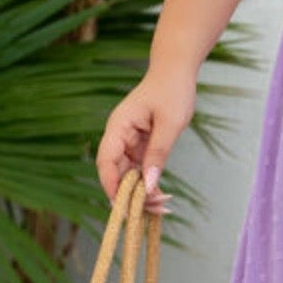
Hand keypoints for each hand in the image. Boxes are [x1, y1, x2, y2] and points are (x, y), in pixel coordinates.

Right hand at [95, 64, 196, 214]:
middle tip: (153, 210)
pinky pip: (140, 169)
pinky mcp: (140, 145)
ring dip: (142, 192)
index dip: (111, 186)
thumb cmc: (172, 90)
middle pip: (116, 172)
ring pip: (128, 174)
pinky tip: (161, 195)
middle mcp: (119, 136)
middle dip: (131, 194)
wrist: (176, 72)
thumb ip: (158, 153)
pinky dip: (149, 182)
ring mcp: (128, 141)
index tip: (124, 206)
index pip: (106, 162)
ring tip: (161, 207)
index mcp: (118, 127)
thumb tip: (149, 184)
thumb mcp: (169, 123)